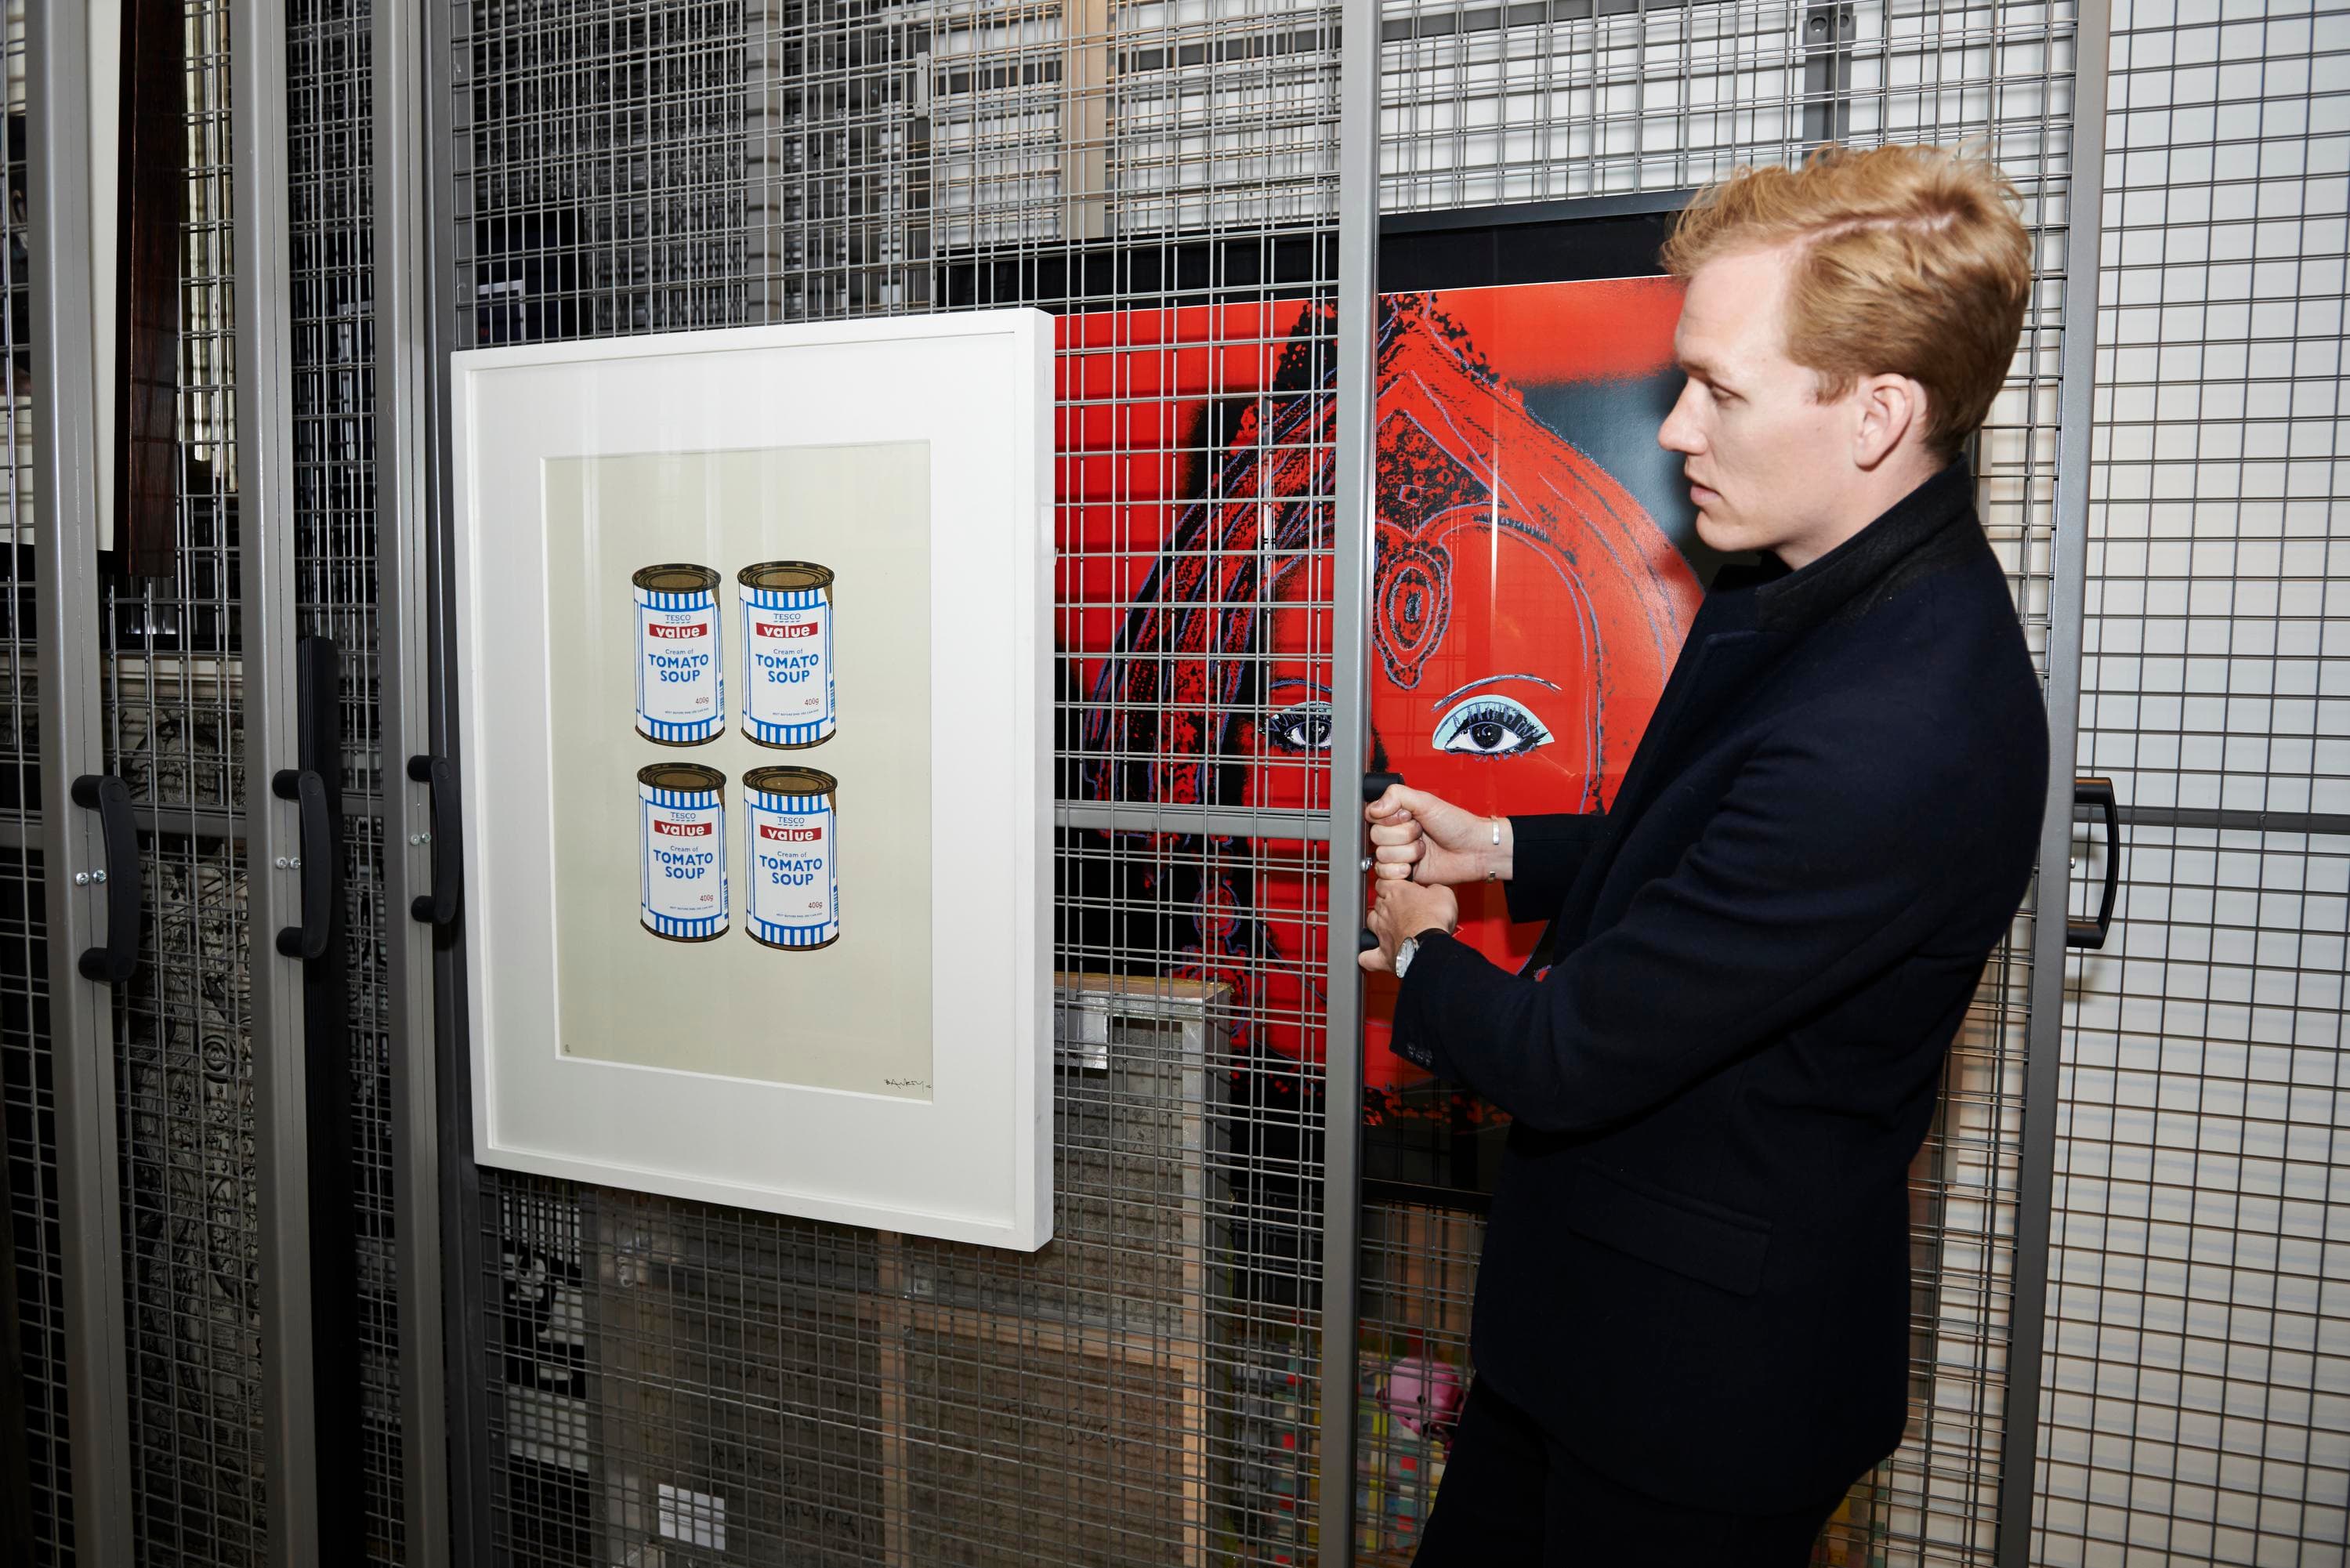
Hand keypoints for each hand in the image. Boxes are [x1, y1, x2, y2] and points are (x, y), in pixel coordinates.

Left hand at [1359, 879, 1458, 973]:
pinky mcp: (1383, 954)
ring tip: (1389, 926)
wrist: (1430, 946)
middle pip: (1378, 902)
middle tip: (1402, 907)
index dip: (1391, 882)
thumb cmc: (1434, 920)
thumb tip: (1433, 889)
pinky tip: (1370, 957)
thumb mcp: (1443, 893)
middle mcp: (1385, 911)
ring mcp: (1382, 933)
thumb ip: (1433, 888)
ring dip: (1377, 923)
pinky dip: (1368, 957)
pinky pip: (1368, 957)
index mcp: (1397, 892)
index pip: (1384, 881)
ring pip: (1370, 923)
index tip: (1399, 885)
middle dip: (1388, 903)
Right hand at [1364, 785, 1509, 886]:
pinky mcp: (1401, 873)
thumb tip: (1373, 807)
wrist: (1474, 851)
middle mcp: (1395, 834)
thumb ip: (1397, 795)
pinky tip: (1413, 866)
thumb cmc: (1457, 825)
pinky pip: (1383, 873)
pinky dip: (1399, 871)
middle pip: (1376, 836)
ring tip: (1424, 850)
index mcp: (1397, 815)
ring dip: (1407, 853)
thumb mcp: (1427, 801)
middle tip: (1422, 833)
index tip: (1408, 817)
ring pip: (1381, 855)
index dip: (1389, 818)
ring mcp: (1398, 854)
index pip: (1372, 815)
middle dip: (1403, 836)